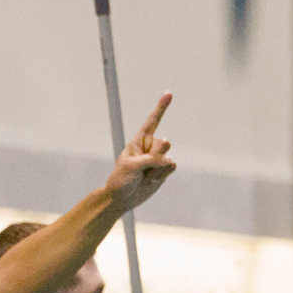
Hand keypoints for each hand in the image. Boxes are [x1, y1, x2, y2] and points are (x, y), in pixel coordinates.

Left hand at [104, 93, 176, 212]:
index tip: (169, 93)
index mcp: (138, 141)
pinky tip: (151, 180)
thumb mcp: (131, 167)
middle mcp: (150, 147)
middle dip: (155, 156)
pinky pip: (172, 166)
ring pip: (168, 156)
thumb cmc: (121, 180)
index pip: (152, 121)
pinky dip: (162, 174)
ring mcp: (158, 158)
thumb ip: (151, 159)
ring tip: (144, 176)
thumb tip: (169, 160)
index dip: (161, 107)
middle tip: (142, 166)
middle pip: (163, 144)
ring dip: (157, 169)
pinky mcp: (164, 169)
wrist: (122, 199)